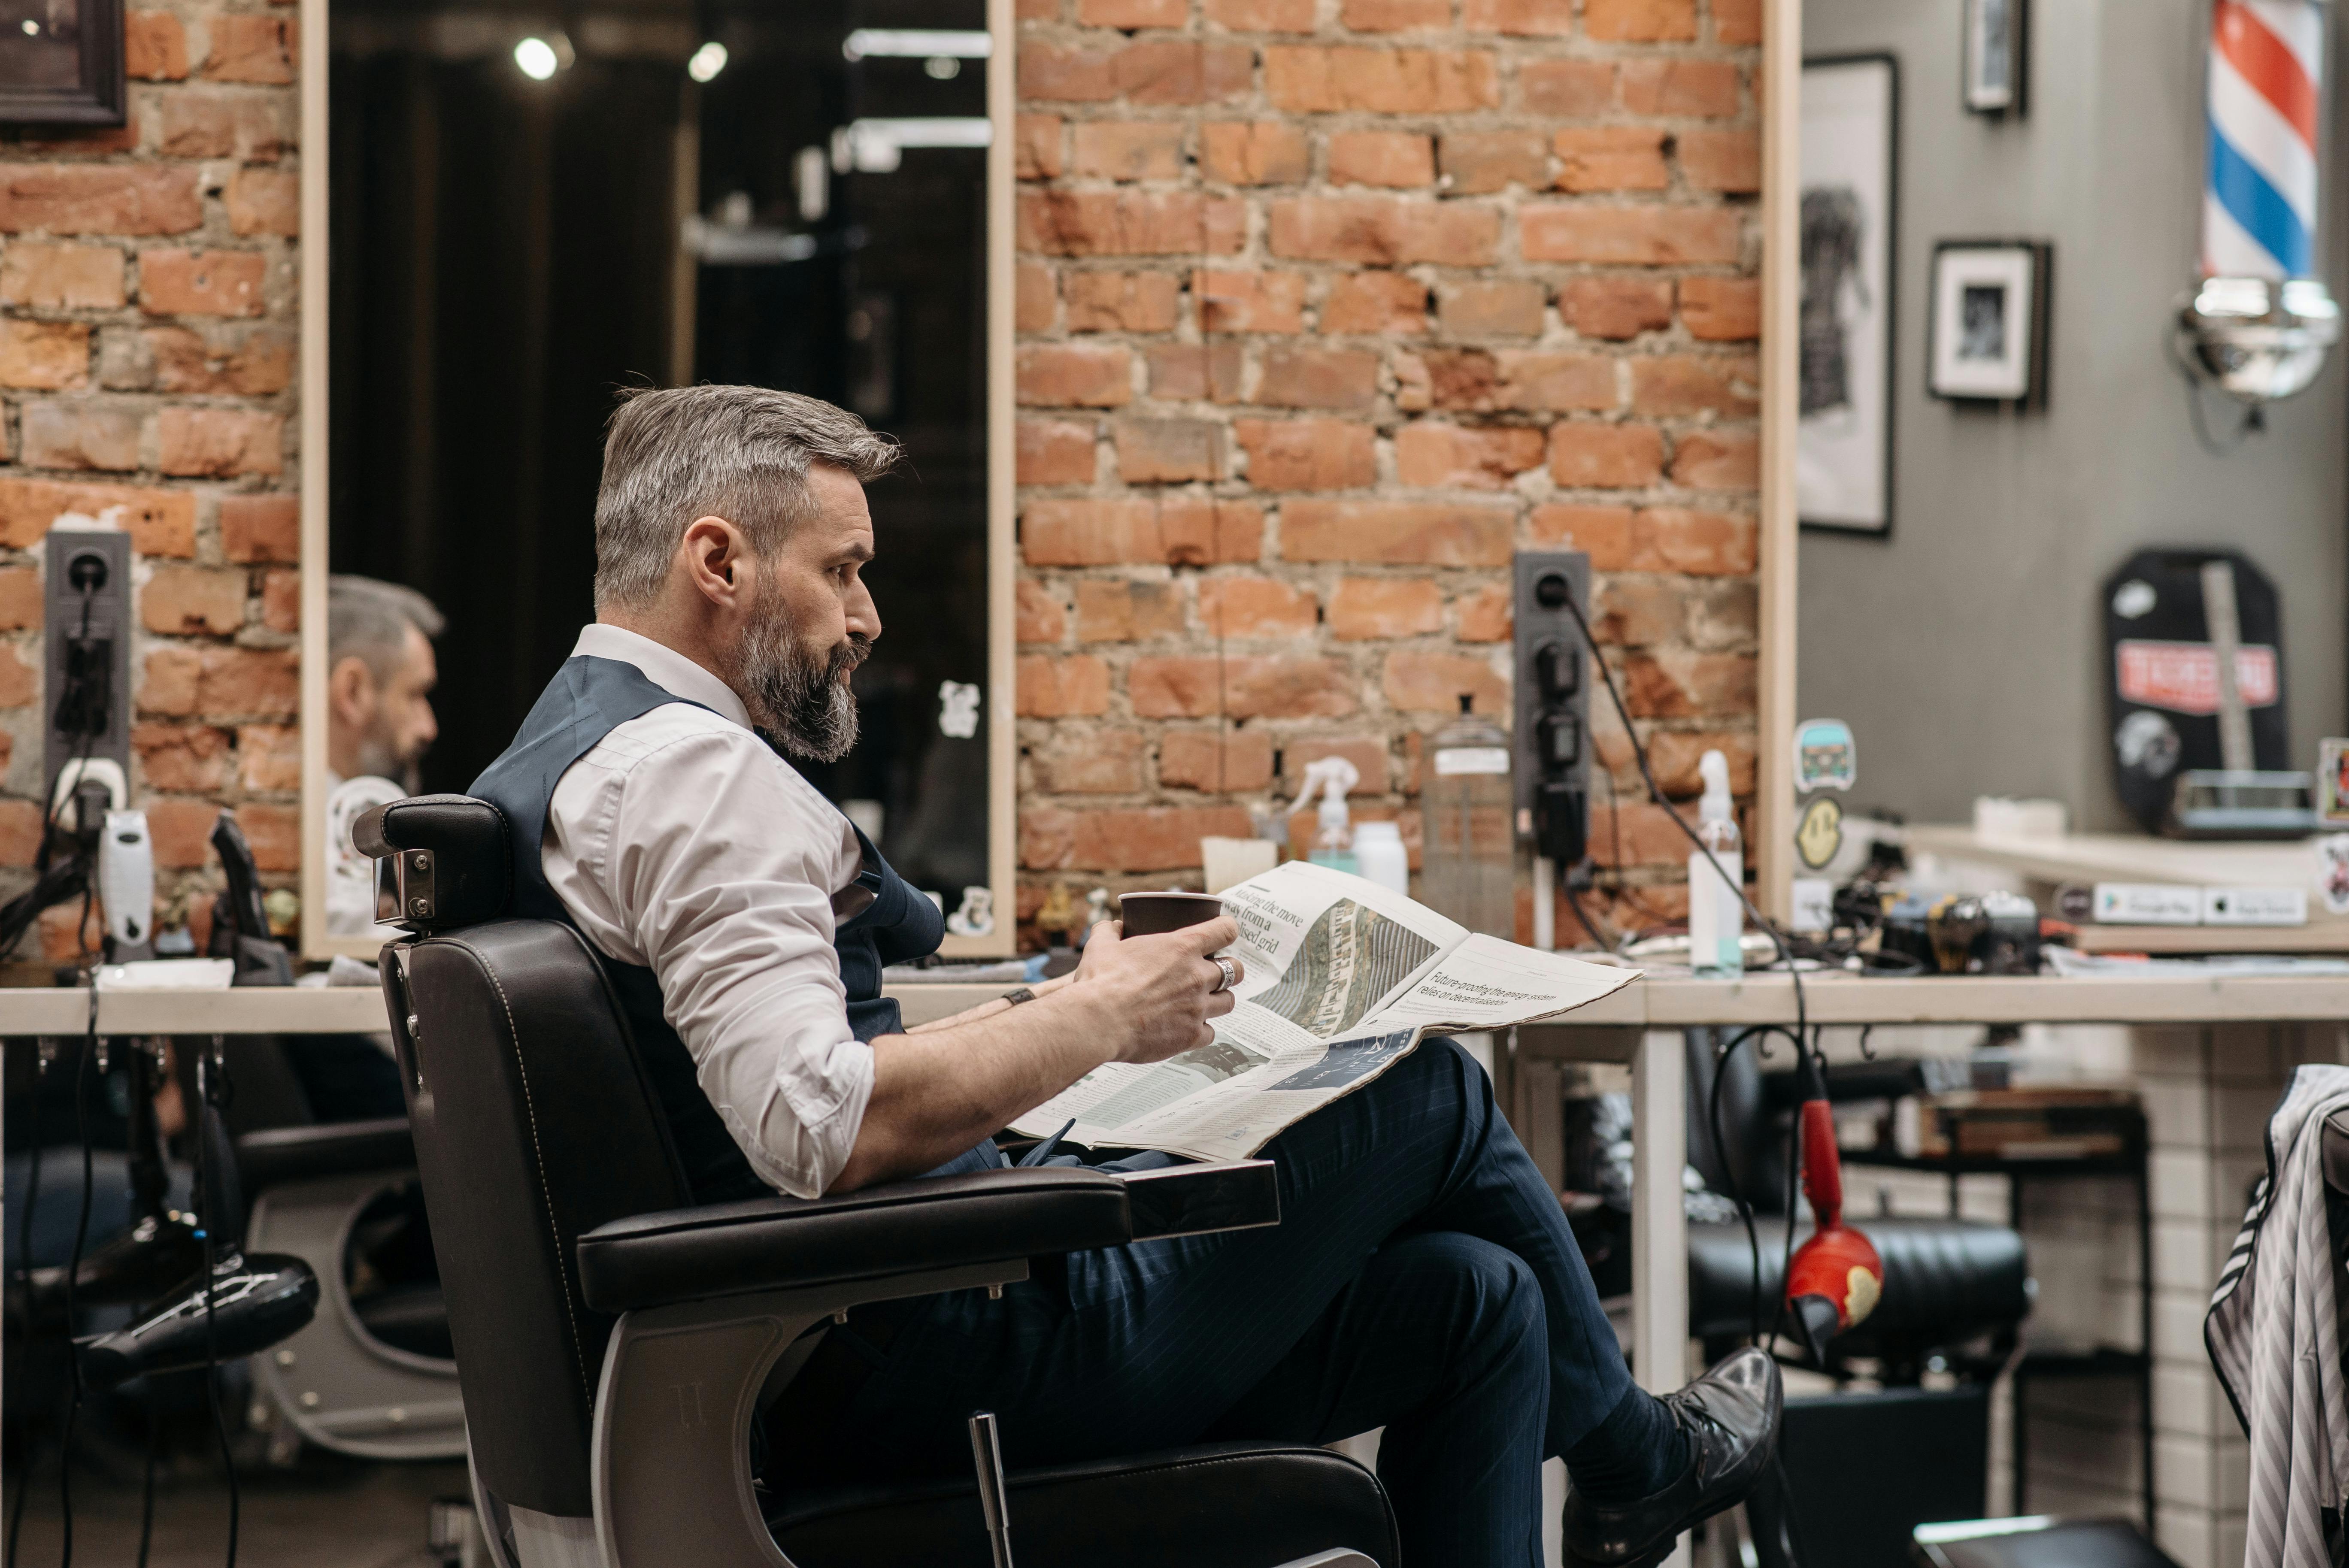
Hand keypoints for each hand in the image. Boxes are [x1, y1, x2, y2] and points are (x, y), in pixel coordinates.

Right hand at [1072, 917, 1243, 1063]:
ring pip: (1229, 1002)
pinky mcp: (1191, 1036)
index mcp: (1182, 947)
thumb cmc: (1100, 982)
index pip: (1225, 930)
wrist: (1097, 1021)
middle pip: (1236, 969)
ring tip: (1201, 1002)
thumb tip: (1113, 926)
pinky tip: (1186, 1028)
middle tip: (1213, 974)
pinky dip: (1201, 1031)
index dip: (1227, 930)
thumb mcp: (1101, 946)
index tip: (1222, 934)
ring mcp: (1197, 1008)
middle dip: (1228, 970)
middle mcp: (1197, 976)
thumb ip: (1110, 931)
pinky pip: (1211, 1033)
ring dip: (1218, 1001)